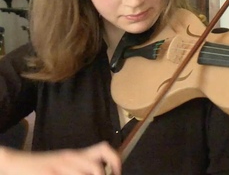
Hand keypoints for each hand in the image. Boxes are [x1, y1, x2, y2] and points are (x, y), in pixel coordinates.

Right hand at [0, 142, 120, 174]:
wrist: (17, 164)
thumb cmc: (44, 166)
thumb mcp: (65, 162)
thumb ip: (82, 165)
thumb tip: (102, 170)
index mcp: (77, 154)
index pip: (103, 149)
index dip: (115, 160)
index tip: (118, 172)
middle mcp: (70, 158)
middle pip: (96, 168)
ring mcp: (59, 167)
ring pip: (83, 173)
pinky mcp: (48, 174)